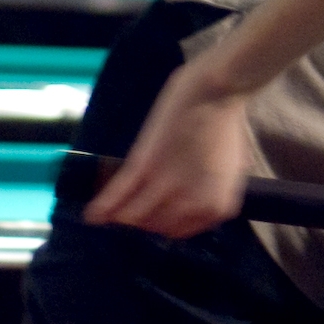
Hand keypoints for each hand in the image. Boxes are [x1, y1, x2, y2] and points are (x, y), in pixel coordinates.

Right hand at [83, 68, 256, 237]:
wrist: (216, 93)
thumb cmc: (227, 124)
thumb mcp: (231, 168)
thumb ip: (214, 191)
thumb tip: (197, 201)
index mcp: (216, 207)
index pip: (180, 231)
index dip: (164, 224)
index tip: (153, 216)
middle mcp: (191, 205)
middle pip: (156, 227)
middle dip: (144, 219)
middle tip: (132, 208)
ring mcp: (166, 187)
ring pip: (134, 216)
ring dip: (121, 216)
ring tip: (109, 213)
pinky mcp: (144, 166)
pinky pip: (120, 195)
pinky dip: (104, 206)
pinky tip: (92, 215)